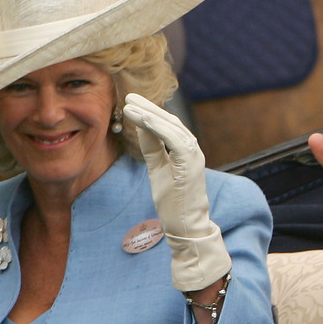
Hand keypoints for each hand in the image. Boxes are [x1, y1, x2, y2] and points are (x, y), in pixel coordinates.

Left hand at [123, 93, 230, 291]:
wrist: (186, 226)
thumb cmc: (173, 201)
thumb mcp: (158, 169)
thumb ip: (152, 148)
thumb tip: (141, 127)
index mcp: (185, 150)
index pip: (167, 125)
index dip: (149, 112)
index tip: (130, 103)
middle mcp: (192, 149)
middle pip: (169, 121)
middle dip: (148, 108)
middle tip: (128, 97)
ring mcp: (194, 156)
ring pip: (172, 127)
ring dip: (150, 115)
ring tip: (129, 107)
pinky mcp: (190, 164)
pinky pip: (175, 140)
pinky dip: (159, 127)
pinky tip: (143, 119)